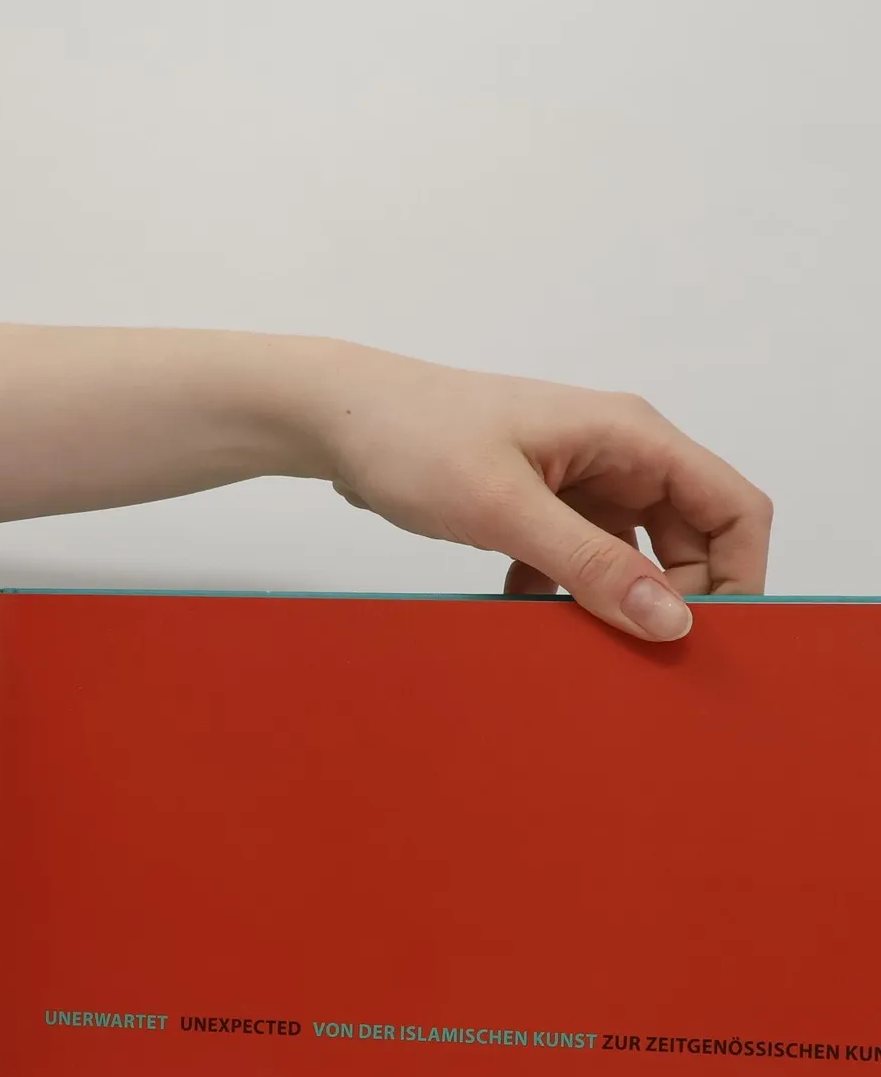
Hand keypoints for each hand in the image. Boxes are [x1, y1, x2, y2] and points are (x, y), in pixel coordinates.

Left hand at [305, 346, 771, 640]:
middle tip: (633, 656)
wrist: (338, 420)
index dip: (738, 576)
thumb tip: (669, 618)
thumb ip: (589, 565)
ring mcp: (576, 480)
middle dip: (671, 600)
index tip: (706, 638)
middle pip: (689, 540)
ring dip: (610, 601)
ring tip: (575, 640)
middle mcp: (616, 455)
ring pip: (628, 557)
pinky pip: (576, 561)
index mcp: (631, 437)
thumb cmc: (415, 437)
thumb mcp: (505, 508)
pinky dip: (561, 593)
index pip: (734, 508)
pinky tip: (523, 612)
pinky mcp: (536, 504)